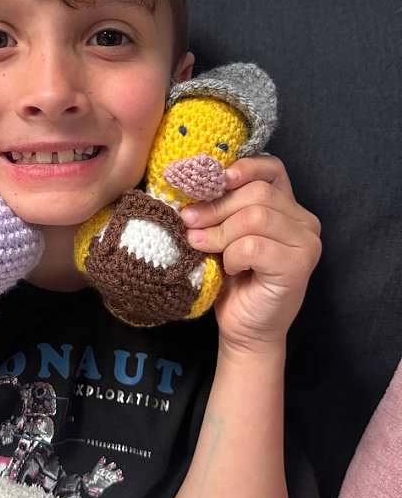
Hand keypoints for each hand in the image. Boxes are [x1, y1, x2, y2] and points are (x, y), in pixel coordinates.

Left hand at [180, 156, 321, 357]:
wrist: (244, 329)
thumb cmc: (232, 279)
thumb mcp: (223, 233)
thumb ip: (221, 207)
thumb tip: (191, 183)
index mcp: (289, 206)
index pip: (272, 168)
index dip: (242, 168)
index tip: (213, 180)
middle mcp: (305, 221)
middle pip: (256, 192)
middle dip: (215, 207)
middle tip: (189, 222)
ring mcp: (307, 243)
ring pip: (254, 217)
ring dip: (220, 233)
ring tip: (204, 246)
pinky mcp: (299, 265)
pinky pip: (253, 246)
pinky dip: (232, 256)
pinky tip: (231, 269)